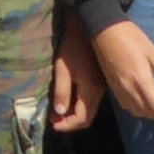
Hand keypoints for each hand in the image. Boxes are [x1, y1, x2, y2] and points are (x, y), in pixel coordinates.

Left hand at [51, 12, 104, 131]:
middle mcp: (99, 92)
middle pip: (87, 117)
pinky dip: (79, 106)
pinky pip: (90, 101)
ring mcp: (101, 87)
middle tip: (54, 119)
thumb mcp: (62, 69)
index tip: (53, 124)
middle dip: (70, 122)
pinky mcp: (99, 82)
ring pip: (89, 110)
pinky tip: (67, 100)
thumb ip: (62, 92)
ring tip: (57, 111)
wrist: (86, 28)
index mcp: (90, 90)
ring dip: (74, 114)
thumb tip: (60, 112)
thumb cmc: (71, 47)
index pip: (81, 118)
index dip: (67, 125)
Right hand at [91, 18, 153, 120]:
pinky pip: (126, 106)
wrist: (104, 30)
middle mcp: (129, 90)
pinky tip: (143, 99)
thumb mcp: (152, 51)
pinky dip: (138, 108)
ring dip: (150, 112)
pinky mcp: (112, 87)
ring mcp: (119, 90)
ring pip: (136, 112)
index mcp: (141, 81)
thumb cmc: (131, 37)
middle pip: (147, 113)